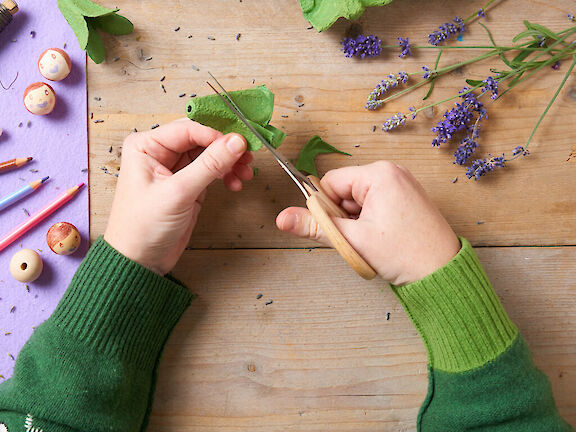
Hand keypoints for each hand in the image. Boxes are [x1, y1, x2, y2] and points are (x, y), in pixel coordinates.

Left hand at [104, 119, 252, 274]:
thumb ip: (209, 165)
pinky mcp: (187, 184)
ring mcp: (174, 168)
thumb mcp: (179, 193)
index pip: (189, 129)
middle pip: (201, 138)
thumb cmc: (143, 227)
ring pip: (209, 153)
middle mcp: (159, 152)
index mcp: (146, 146)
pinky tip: (234, 184)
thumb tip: (236, 142)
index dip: (217, 135)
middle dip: (226, 148)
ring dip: (229, 162)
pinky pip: (211, 170)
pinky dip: (225, 174)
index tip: (241, 144)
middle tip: (248, 158)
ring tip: (244, 174)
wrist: (140, 261)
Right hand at [276, 161, 460, 284]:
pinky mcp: (407, 197)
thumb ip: (315, 226)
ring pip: (359, 200)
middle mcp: (392, 171)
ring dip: (357, 222)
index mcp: (379, 174)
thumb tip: (282, 218)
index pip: (331, 182)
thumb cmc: (404, 255)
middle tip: (360, 238)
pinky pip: (375, 204)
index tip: (338, 229)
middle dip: (344, 217)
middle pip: (345, 191)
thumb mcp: (352, 240)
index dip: (326, 208)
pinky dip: (370, 222)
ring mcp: (402, 183)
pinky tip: (382, 238)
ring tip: (374, 241)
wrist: (443, 273)